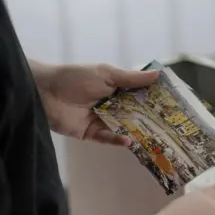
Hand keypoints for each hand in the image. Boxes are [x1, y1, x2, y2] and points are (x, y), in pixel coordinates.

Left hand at [31, 61, 158, 145]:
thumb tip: (158, 74)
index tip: (170, 105)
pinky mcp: (89, 133)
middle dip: (148, 119)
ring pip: (122, 127)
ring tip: (154, 138)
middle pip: (132, 113)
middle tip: (168, 126)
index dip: (152, 99)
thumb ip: (131, 78)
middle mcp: (109, 104)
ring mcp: (100, 119)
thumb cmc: (75, 78)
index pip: (138, 95)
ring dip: (135, 131)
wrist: (44, 92)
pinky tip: (129, 140)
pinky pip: (106, 138)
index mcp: (114, 88)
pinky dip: (117, 139)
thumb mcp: (106, 74)